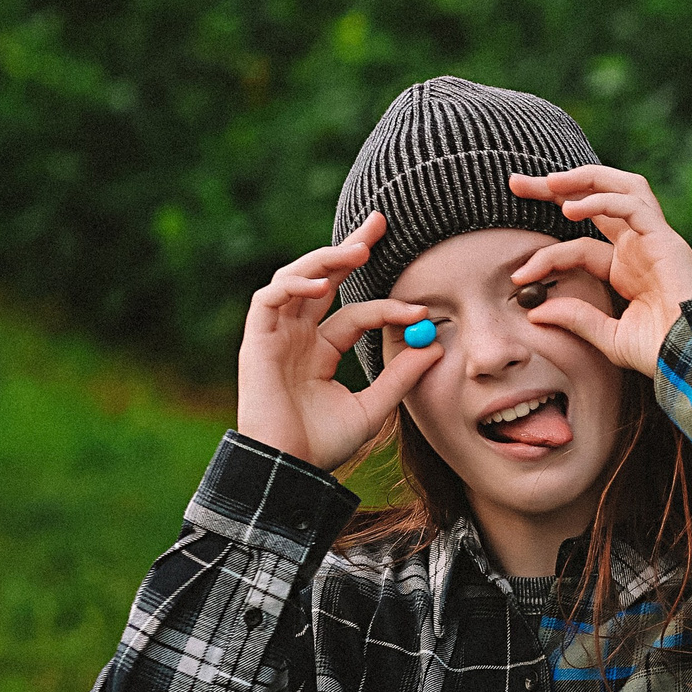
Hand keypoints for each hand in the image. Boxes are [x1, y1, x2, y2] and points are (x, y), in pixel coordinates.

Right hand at [235, 212, 441, 470]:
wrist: (290, 469)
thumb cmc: (325, 444)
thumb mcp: (374, 406)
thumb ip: (401, 376)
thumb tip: (436, 344)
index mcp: (320, 350)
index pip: (356, 312)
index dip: (388, 306)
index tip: (423, 311)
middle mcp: (297, 336)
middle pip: (322, 278)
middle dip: (349, 249)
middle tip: (380, 222)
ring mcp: (275, 335)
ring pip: (295, 279)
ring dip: (324, 260)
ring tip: (356, 249)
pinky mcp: (255, 340)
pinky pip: (269, 299)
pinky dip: (293, 286)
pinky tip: (321, 285)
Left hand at [508, 166, 691, 376]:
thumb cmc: (663, 353)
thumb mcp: (610, 337)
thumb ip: (576, 319)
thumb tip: (534, 310)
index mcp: (627, 270)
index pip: (578, 247)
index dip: (544, 257)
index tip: (517, 276)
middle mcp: (638, 248)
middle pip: (596, 200)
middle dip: (555, 187)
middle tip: (515, 183)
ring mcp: (653, 239)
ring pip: (621, 187)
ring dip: (582, 179)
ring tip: (548, 182)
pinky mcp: (665, 238)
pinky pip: (632, 204)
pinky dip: (602, 199)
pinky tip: (572, 209)